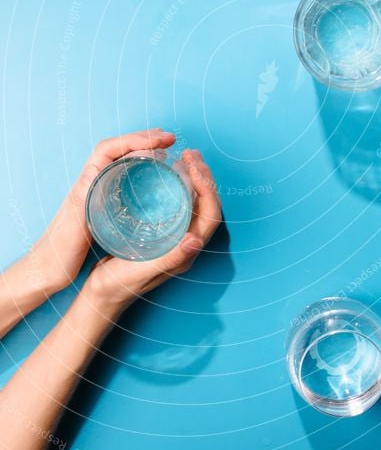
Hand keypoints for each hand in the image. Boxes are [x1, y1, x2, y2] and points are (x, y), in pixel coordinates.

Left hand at [31, 129, 176, 295]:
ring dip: (144, 152)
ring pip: (122, 163)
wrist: (47, 271)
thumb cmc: (57, 253)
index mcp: (84, 185)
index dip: (135, 139)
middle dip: (144, 140)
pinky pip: (124, 180)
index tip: (160, 140)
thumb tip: (92, 169)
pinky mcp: (102, 205)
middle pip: (118, 151)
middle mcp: (91, 184)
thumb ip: (79, 201)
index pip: (109, 149)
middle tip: (169, 139)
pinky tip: (154, 178)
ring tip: (166, 151)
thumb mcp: (71, 228)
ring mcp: (97, 193)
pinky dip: (141, 172)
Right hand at [83, 149, 221, 313]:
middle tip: (191, 154)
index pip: (210, 215)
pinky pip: (180, 205)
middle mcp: (186, 244)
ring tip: (186, 157)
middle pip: (207, 206)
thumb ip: (170, 258)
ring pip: (195, 203)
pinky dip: (180, 186)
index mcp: (187, 252)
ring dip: (195, 179)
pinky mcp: (162, 234)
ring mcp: (175, 238)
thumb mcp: (142, 270)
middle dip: (204, 178)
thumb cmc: (119, 285)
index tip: (193, 165)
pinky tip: (168, 174)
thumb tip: (196, 241)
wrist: (101, 295)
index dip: (207, 188)